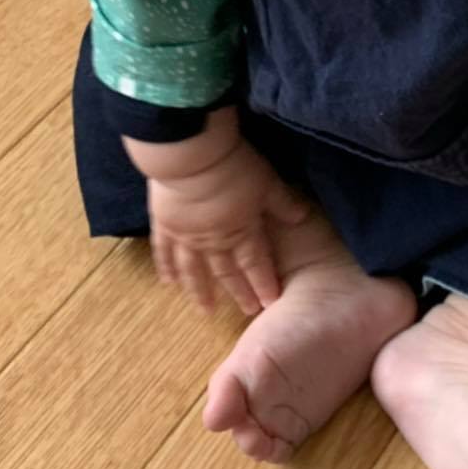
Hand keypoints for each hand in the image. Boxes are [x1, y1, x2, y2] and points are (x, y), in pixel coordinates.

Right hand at [148, 138, 308, 315]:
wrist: (190, 157)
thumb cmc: (232, 167)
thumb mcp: (266, 182)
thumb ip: (282, 203)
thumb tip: (303, 217)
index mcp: (242, 230)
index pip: (256, 263)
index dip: (263, 283)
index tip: (270, 302)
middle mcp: (214, 241)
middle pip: (228, 271)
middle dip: (239, 292)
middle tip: (246, 311)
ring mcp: (187, 236)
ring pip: (195, 271)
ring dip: (201, 291)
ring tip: (206, 310)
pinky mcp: (165, 225)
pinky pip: (164, 253)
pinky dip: (167, 269)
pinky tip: (168, 283)